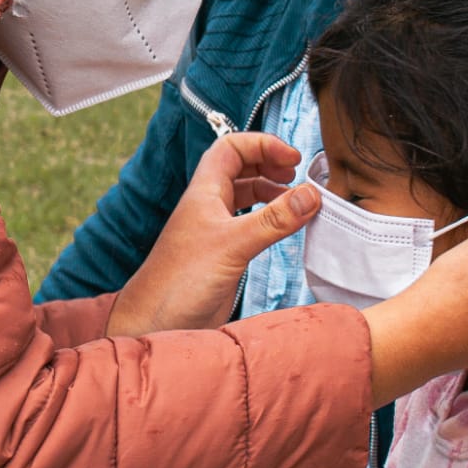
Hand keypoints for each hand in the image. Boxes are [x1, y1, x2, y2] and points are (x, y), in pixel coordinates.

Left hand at [108, 132, 318, 335]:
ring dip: (271, 192)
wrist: (156, 322)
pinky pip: (250, 225)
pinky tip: (284, 228)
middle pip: (240, 168)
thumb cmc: (180, 281)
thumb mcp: (234, 244)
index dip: (263, 145)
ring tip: (296, 201)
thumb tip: (311, 194)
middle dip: (269, 165)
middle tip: (296, 175)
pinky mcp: (223, 254)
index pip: (232, 147)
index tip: (293, 158)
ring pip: (246, 197)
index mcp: (204, 191)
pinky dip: (270, 220)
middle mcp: (208, 206)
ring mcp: (215, 230)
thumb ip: (274, 220)